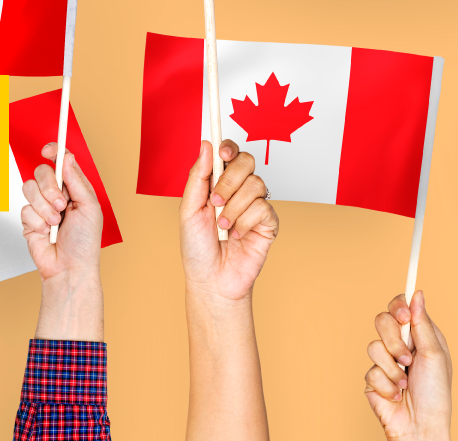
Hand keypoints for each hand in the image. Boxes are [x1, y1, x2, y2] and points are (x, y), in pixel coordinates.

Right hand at [21, 143, 102, 280]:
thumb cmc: (84, 242)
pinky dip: (37, 221)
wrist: (70, 268)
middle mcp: (57, 195)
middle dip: (50, 188)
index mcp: (74, 189)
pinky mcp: (29, 220)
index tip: (49, 150)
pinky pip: (24, 209)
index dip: (54, 152)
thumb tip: (66, 158)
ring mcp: (41, 207)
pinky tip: (46, 232)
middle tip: (62, 205)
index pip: (61, 162)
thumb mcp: (89, 207)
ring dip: (44, 207)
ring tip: (55, 222)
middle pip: (42, 172)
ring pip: (29, 188)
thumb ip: (77, 181)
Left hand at [180, 140, 277, 301]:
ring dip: (234, 207)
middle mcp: (239, 191)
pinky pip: (263, 208)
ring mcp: (255, 206)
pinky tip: (237, 235)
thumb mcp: (189, 210)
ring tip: (223, 226)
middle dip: (229, 181)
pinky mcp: (268, 223)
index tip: (222, 154)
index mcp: (218, 183)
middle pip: (247, 162)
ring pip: (255, 185)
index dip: (229, 147)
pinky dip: (245, 222)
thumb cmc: (197, 248)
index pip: (230, 154)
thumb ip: (198, 177)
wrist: (211, 280)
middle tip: (215, 201)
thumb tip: (206, 145)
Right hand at [363, 291, 452, 440]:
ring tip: (405, 383)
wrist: (420, 427)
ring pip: (373, 347)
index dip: (398, 307)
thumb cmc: (435, 394)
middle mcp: (402, 346)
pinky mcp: (373, 380)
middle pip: (381, 321)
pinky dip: (387, 385)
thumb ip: (422, 324)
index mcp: (420, 336)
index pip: (401, 308)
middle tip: (407, 358)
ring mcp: (386, 362)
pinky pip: (370, 371)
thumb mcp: (434, 354)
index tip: (404, 318)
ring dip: (392, 369)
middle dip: (394, 342)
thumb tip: (417, 293)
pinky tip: (397, 396)